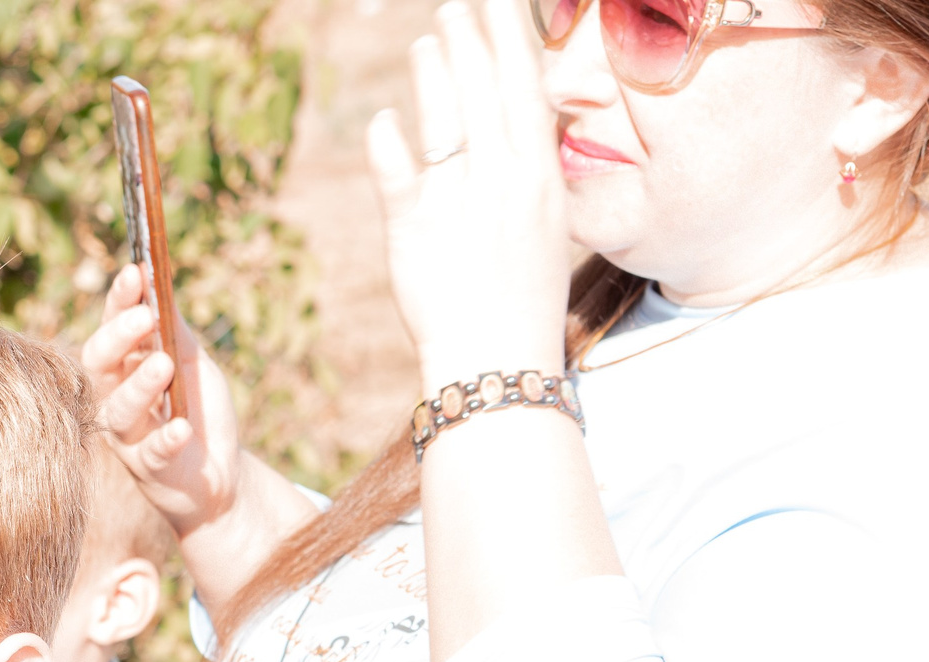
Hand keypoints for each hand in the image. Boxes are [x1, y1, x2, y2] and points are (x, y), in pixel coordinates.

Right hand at [78, 263, 244, 540]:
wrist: (219, 471)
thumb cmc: (198, 410)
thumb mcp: (193, 363)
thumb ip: (175, 331)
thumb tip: (158, 282)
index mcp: (124, 368)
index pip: (111, 329)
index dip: (118, 302)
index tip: (135, 273)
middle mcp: (116, 399)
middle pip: (99, 365)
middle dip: (118, 338)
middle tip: (145, 317)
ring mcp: (130, 436)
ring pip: (119, 410)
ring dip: (139, 386)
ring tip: (164, 365)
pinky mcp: (150, 469)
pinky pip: (152, 454)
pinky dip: (166, 440)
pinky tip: (182, 427)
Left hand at [368, 0, 571, 392]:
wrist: (497, 360)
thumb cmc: (522, 294)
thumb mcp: (546, 223)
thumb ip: (531, 169)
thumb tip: (528, 121)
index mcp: (539, 177)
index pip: (525, 90)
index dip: (510, 41)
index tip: (498, 4)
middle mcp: (502, 182)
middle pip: (483, 93)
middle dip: (469, 41)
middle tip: (453, 6)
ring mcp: (457, 205)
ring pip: (444, 122)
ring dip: (432, 76)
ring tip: (424, 43)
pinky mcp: (413, 232)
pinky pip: (397, 173)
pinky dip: (388, 143)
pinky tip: (383, 119)